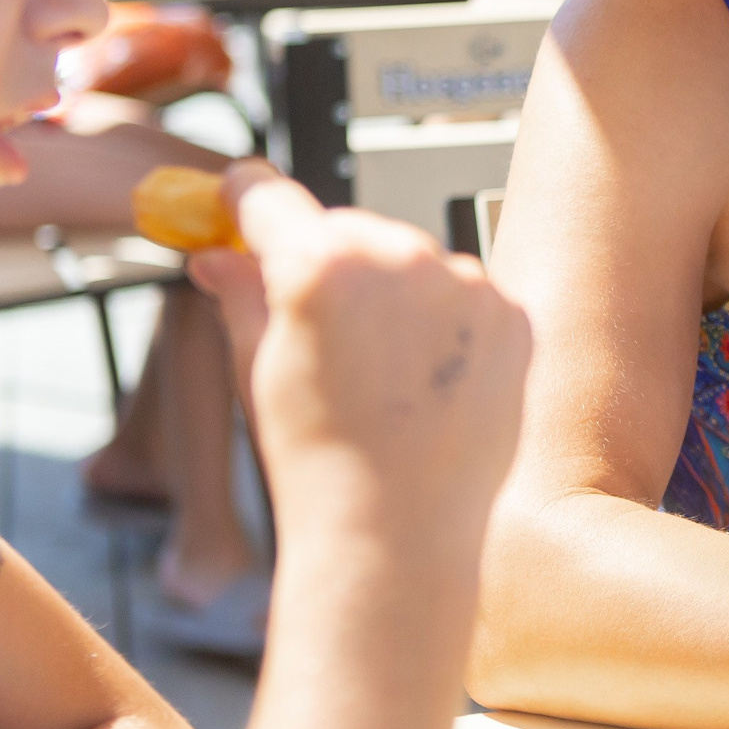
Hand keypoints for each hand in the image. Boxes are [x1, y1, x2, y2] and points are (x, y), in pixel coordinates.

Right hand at [188, 162, 531, 575]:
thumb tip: (217, 254)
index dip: (247, 198)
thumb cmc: (317, 460)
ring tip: (383, 373)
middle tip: (324, 330)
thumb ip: (242, 294)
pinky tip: (428, 381)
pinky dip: (447, 324)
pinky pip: (467, 294)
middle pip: (349, 227)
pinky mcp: (511, 314)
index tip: (241, 198)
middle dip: (330, 262)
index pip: (270, 198)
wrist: (398, 530)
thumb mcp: (260, 370)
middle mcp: (399, 257)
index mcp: (319, 264)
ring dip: (395, 293)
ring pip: (414, 260)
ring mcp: (465, 284)